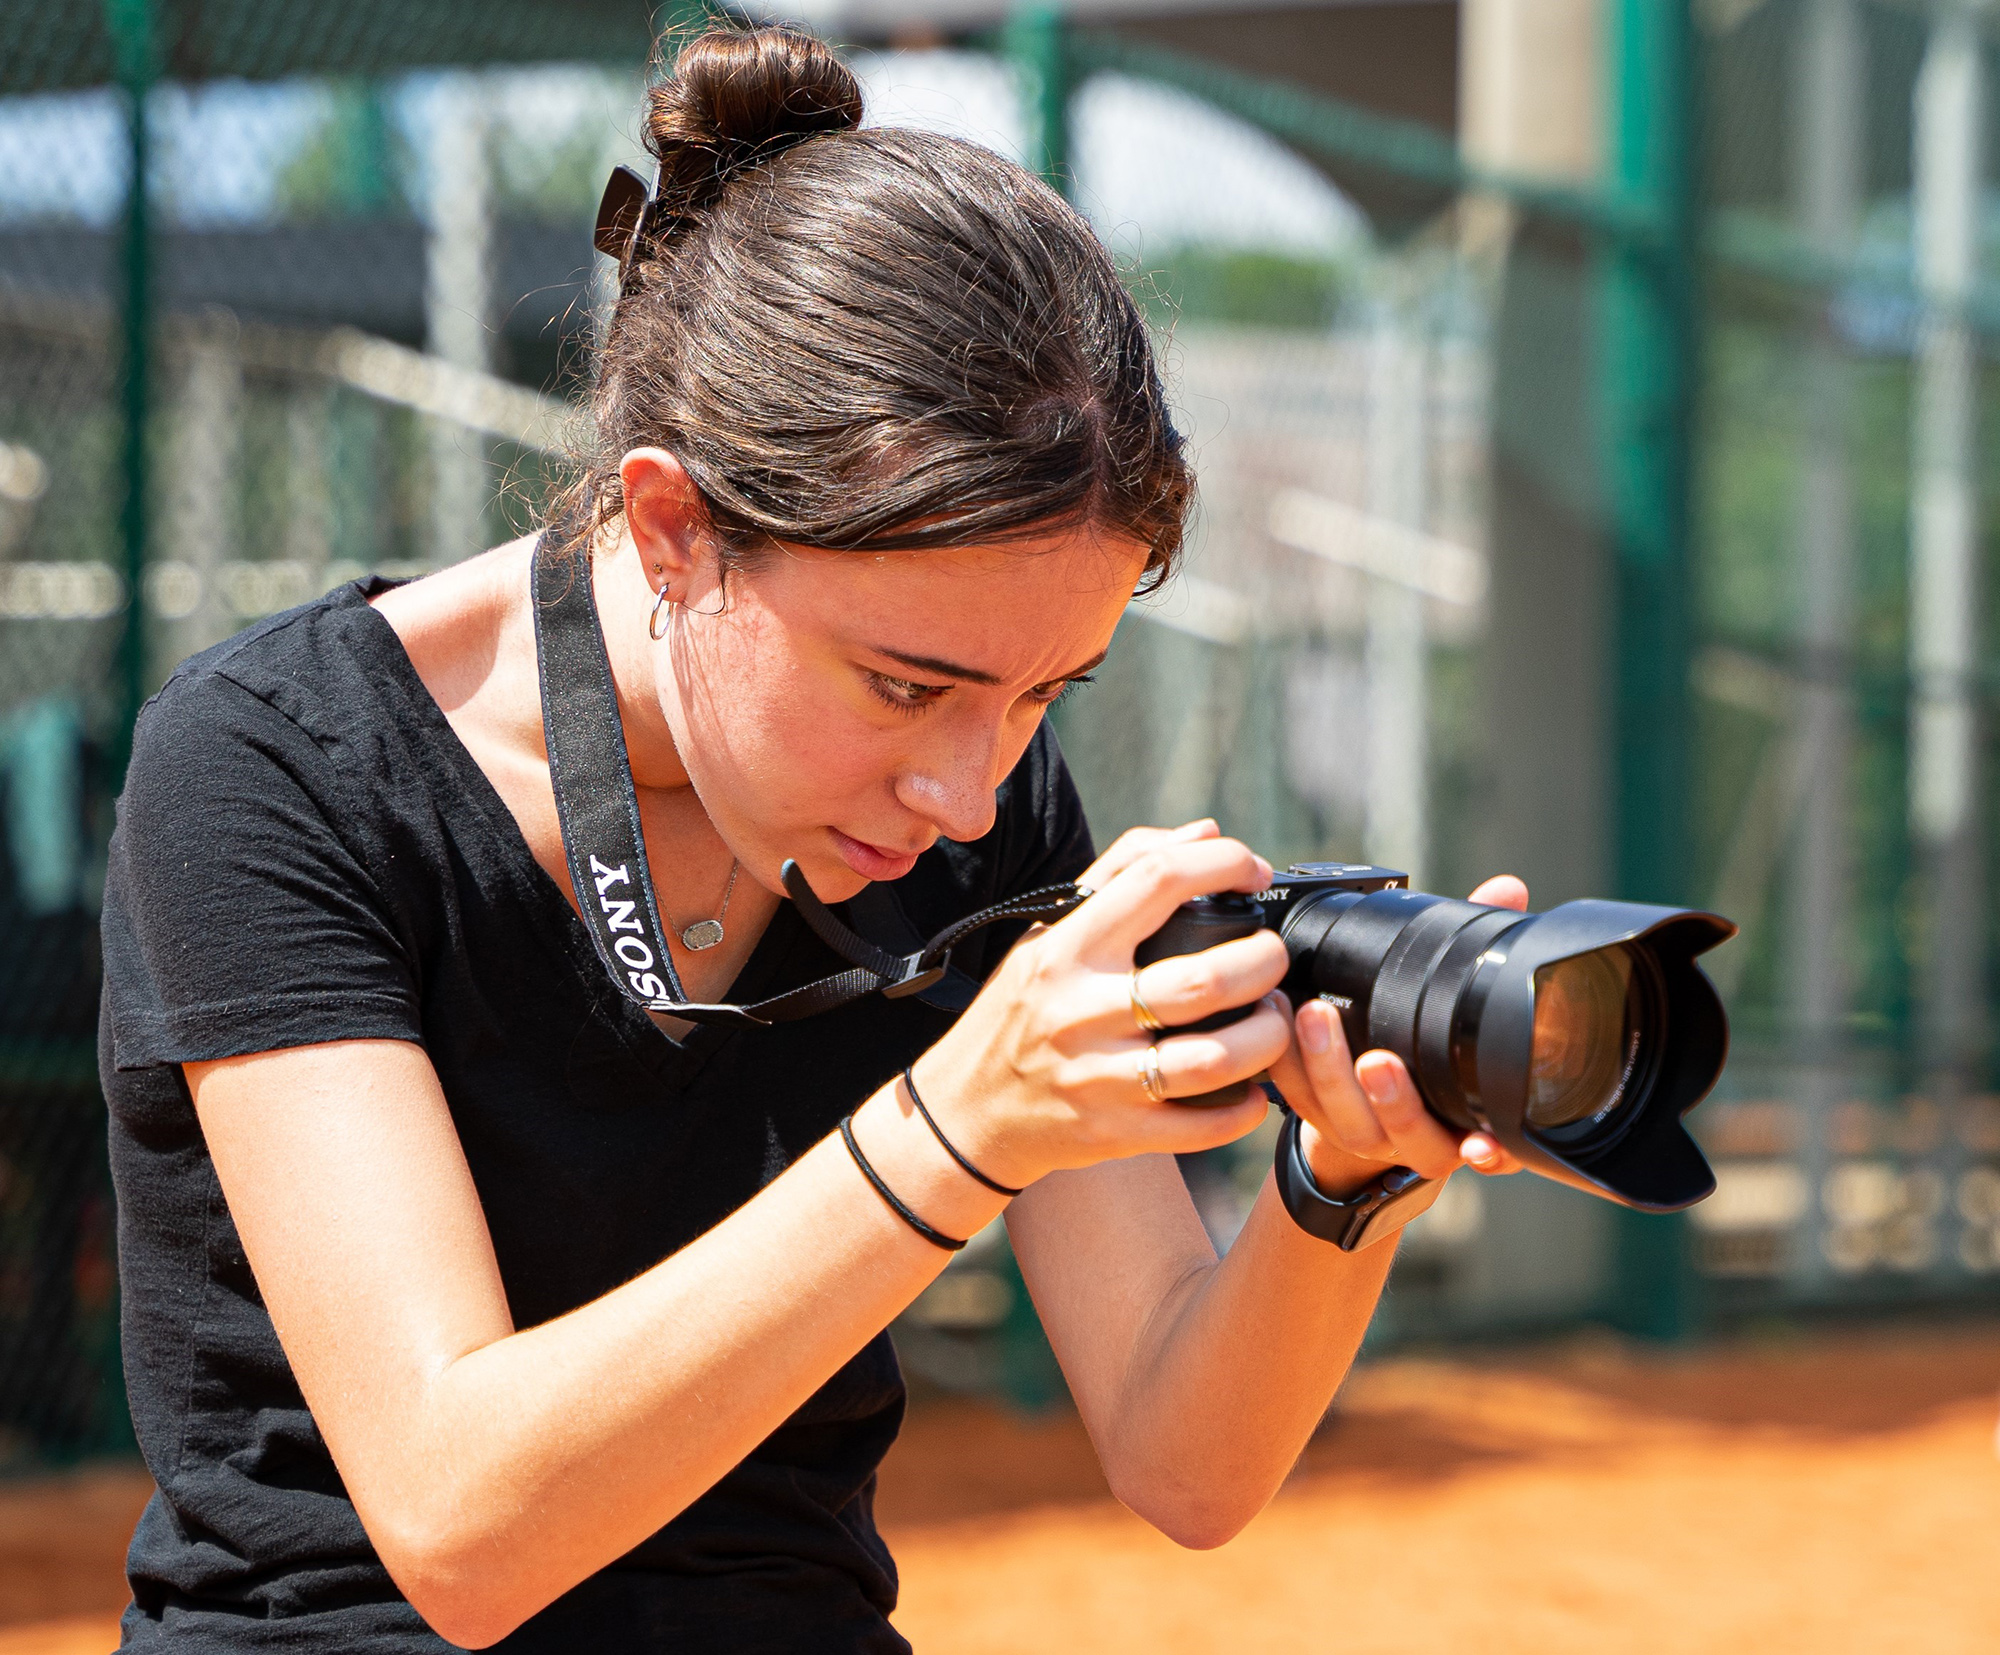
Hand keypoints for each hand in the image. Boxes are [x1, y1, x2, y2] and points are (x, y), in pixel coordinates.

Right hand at [912, 821, 1288, 1189]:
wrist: (966, 1110)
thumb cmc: (1020, 1009)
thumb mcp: (1050, 932)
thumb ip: (1122, 873)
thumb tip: (1202, 832)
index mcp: (1068, 948)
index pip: (1154, 880)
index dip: (1219, 864)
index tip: (1251, 871)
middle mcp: (1080, 1011)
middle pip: (1201, 981)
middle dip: (1262, 962)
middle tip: (1274, 958)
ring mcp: (1098, 1077)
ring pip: (1212, 1059)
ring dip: (1267, 1037)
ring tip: (1276, 1021)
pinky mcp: (1114, 1133)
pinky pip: (1201, 1126)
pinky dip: (1245, 1109)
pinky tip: (1254, 1089)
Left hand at [1264, 873, 1530, 1195]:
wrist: (1368, 1110)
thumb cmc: (1423, 1047)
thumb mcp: (1457, 1005)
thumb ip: (1484, 948)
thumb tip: (1507, 889)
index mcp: (1457, 1124)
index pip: (1481, 1147)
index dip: (1484, 1151)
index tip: (1479, 1144)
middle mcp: (1411, 1139)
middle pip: (1403, 1133)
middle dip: (1391, 1100)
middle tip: (1374, 1059)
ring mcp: (1359, 1133)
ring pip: (1341, 1116)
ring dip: (1322, 1069)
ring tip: (1307, 1015)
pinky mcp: (1312, 1116)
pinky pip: (1293, 1096)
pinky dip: (1282, 1061)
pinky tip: (1274, 1015)